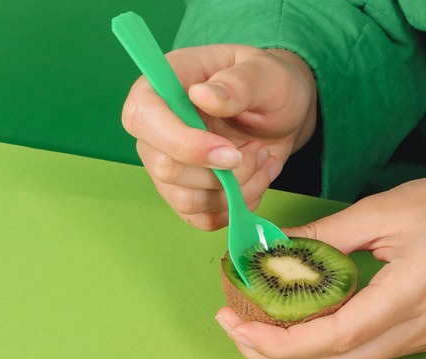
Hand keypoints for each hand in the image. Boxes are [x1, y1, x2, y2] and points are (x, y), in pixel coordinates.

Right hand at [122, 45, 316, 229]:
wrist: (283, 110)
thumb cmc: (268, 83)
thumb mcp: (264, 74)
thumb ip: (237, 84)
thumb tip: (202, 95)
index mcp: (163, 86)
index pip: (143, 118)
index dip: (182, 143)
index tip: (230, 153)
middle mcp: (157, 129)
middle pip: (166, 169)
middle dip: (223, 172)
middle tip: (259, 149)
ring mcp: (170, 163)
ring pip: (187, 200)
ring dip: (237, 190)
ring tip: (263, 159)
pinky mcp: (190, 191)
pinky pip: (203, 217)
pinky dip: (238, 206)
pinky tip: (258, 179)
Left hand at [213, 156, 425, 358]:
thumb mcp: (382, 208)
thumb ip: (324, 236)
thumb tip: (269, 253)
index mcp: (414, 290)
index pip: (335, 336)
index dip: (279, 339)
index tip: (236, 320)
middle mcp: (420, 327)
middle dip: (273, 355)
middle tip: (231, 324)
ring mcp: (422, 338)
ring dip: (292, 355)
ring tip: (250, 326)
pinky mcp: (419, 337)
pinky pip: (360, 353)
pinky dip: (319, 346)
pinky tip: (292, 323)